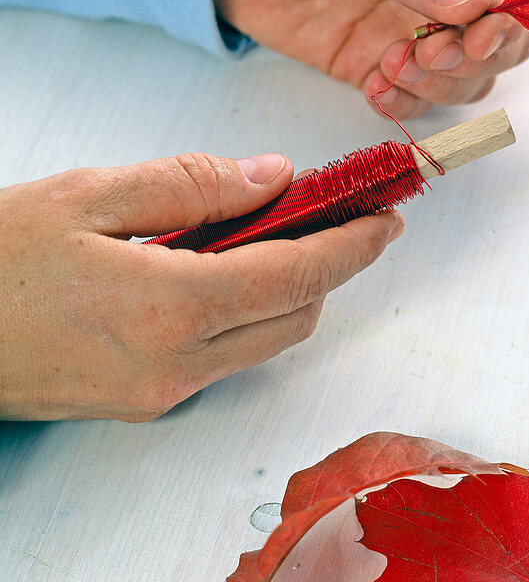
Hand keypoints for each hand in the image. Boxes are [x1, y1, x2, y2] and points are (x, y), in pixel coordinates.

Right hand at [0, 153, 402, 420]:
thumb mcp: (88, 196)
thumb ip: (192, 185)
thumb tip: (274, 177)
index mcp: (170, 307)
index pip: (300, 273)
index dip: (354, 244)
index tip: (387, 216)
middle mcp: (177, 365)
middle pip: (297, 316)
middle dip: (331, 266)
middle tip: (339, 216)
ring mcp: (161, 394)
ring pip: (265, 340)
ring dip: (288, 289)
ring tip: (276, 233)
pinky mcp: (142, 404)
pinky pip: (223, 357)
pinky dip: (244, 312)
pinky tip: (220, 270)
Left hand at [213, 0, 528, 118]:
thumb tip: (473, 2)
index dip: (512, 11)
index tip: (480, 33)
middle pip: (504, 37)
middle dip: (477, 55)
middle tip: (431, 54)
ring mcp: (416, 23)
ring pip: (468, 76)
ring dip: (440, 83)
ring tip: (390, 65)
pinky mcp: (380, 59)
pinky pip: (417, 96)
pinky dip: (406, 103)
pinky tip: (374, 88)